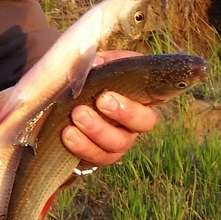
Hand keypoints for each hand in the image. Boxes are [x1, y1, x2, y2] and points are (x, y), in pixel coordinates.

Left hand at [60, 50, 158, 167]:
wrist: (63, 107)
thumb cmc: (88, 84)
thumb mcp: (97, 67)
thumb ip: (101, 62)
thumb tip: (97, 63)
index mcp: (139, 97)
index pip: (157, 96)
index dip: (153, 93)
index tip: (124, 89)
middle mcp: (134, 123)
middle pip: (143, 123)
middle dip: (124, 112)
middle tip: (101, 100)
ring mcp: (118, 142)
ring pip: (118, 144)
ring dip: (98, 129)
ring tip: (77, 115)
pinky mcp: (100, 157)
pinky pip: (97, 157)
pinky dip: (82, 146)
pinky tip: (68, 133)